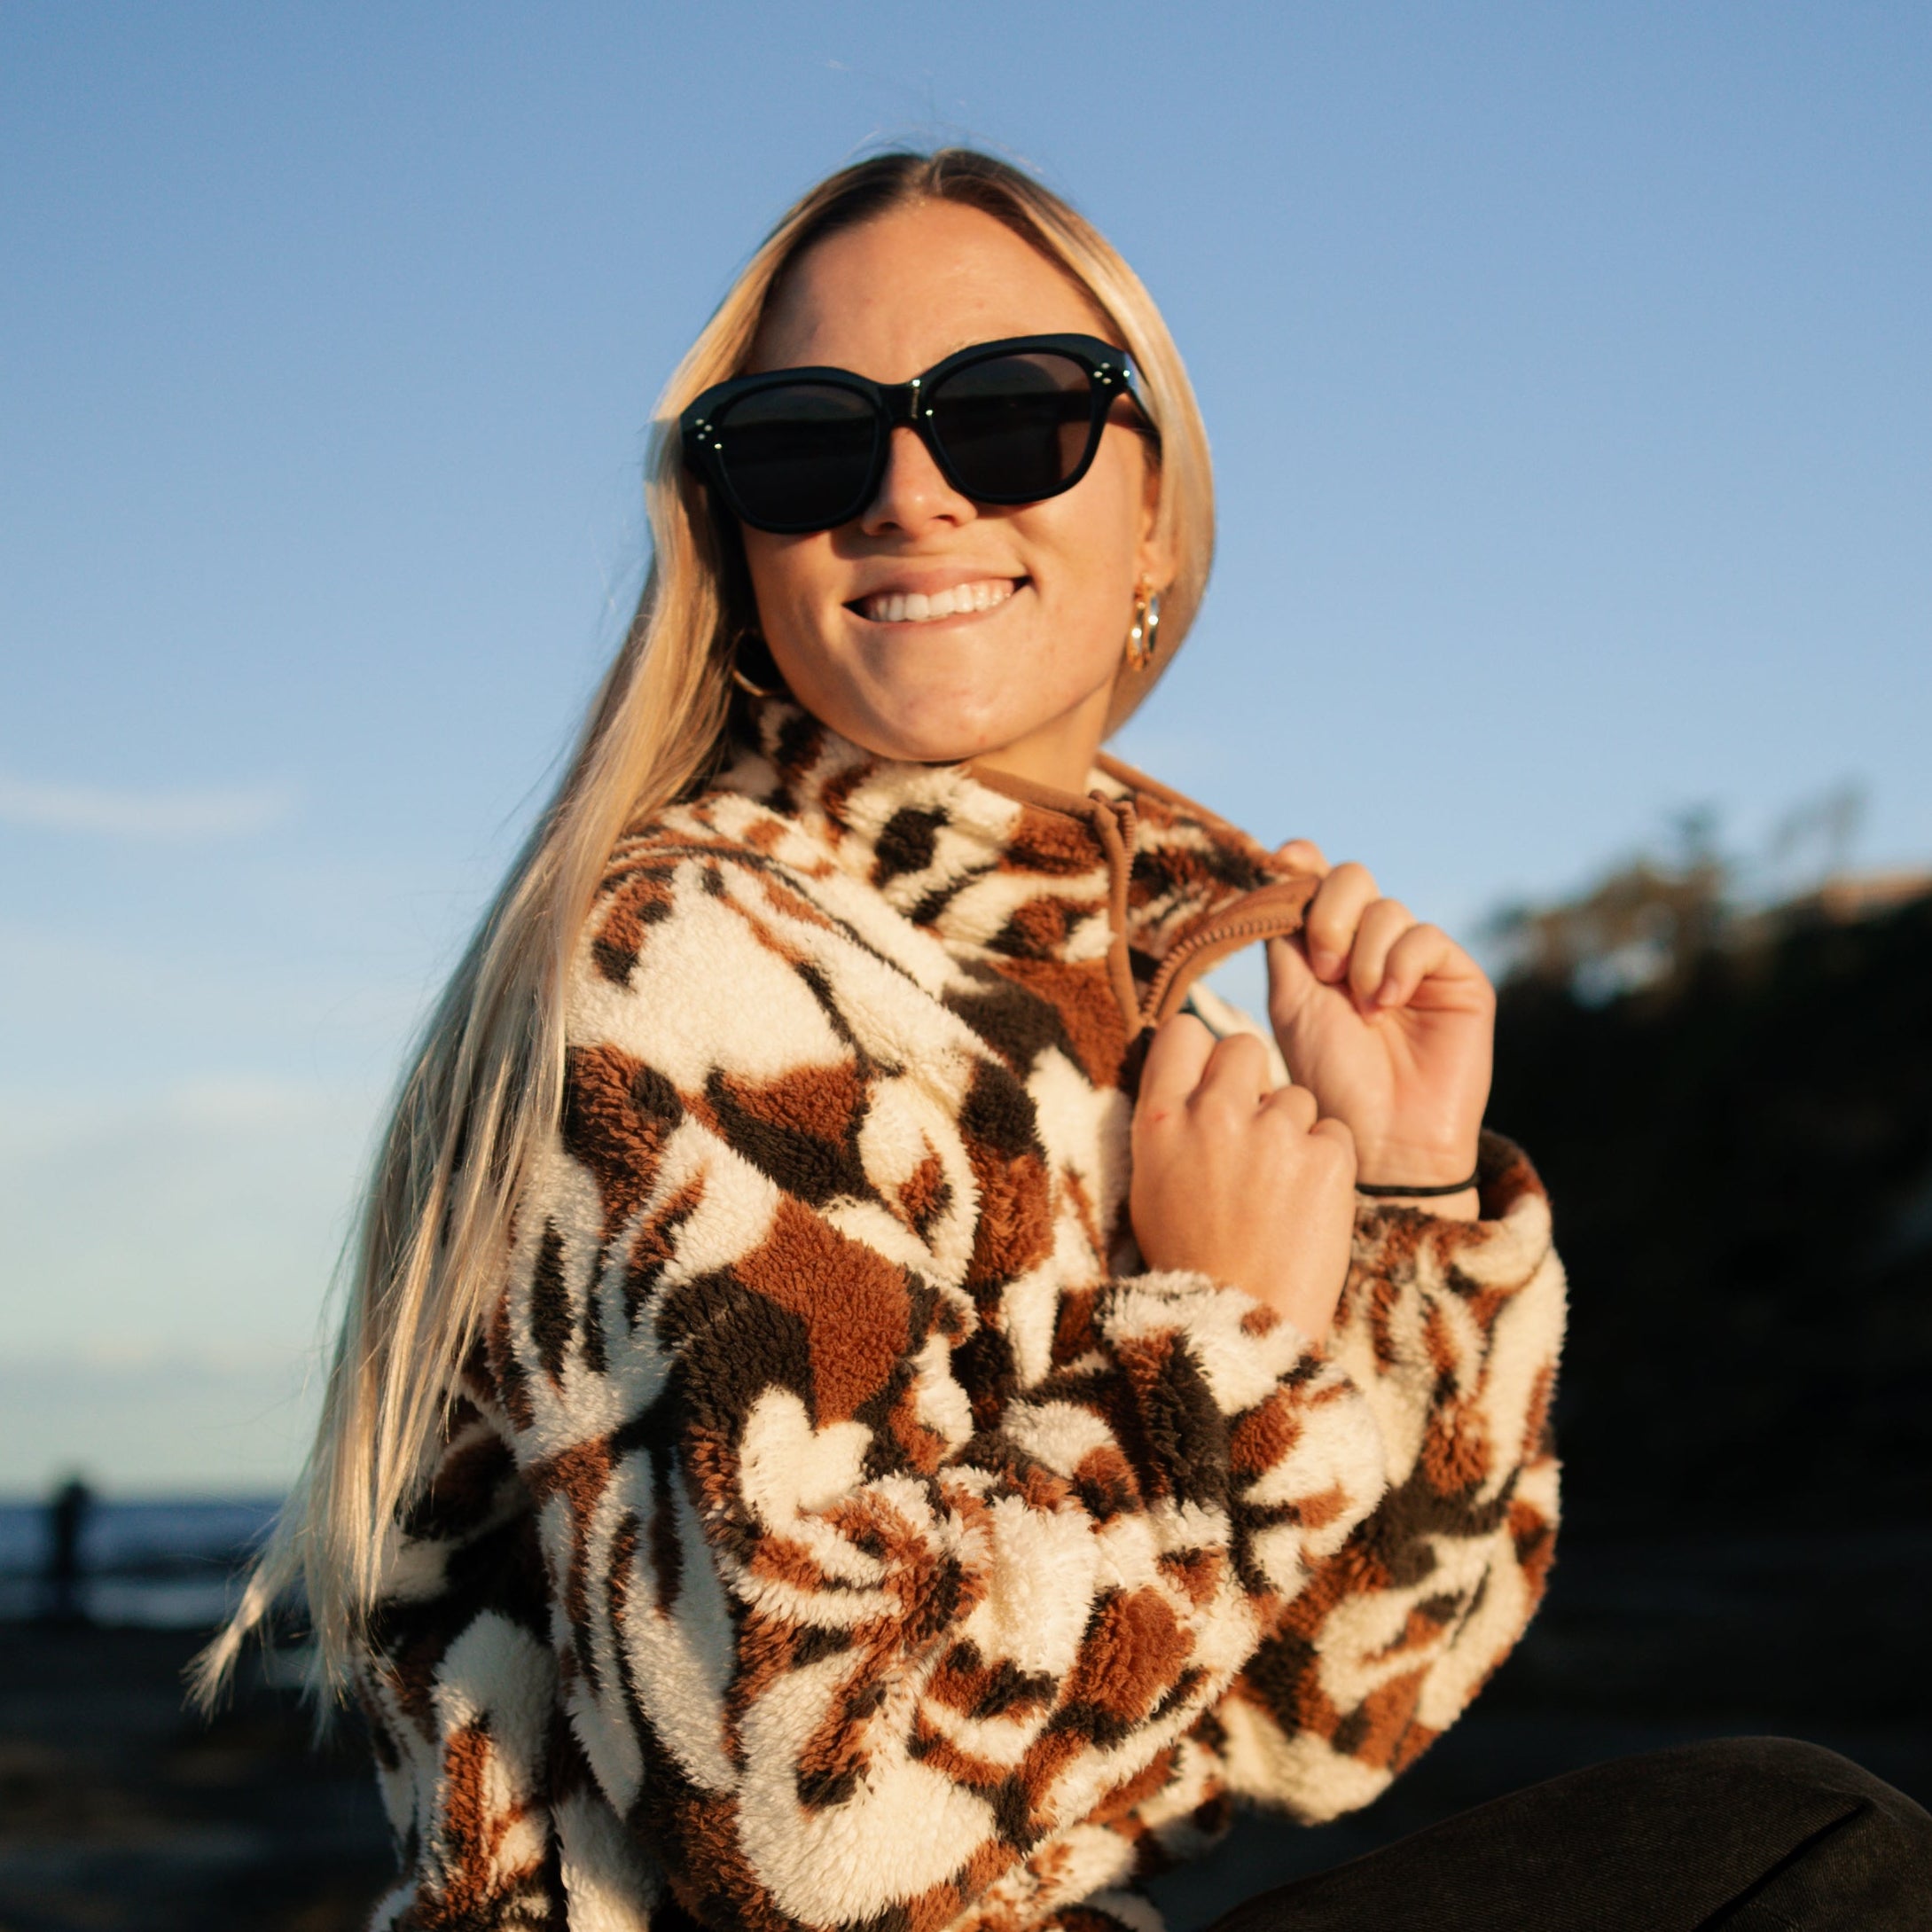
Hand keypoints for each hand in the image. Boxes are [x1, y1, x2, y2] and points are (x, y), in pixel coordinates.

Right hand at [1131, 1014, 1357, 1338]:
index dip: (1202, 1053)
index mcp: (1160, 1119)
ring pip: (1297, 1096)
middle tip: (1254, 1132)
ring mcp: (1274, 1134)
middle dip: (1253, 1080)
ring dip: (1294, 1131)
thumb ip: (1171, 1123)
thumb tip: (1195, 1080)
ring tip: (1279, 1191)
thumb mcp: (1151, 1184)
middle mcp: (1215, 1115)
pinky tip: (1307, 1206)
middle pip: (1245, 1046)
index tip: (1209, 1081)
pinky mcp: (1327, 1159)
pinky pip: (1335, 1134)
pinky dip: (1328, 1164)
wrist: (1239, 1328)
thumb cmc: (1190, 1261)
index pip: (1184, 1031)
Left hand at [1266, 844, 1493, 1215]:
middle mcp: (1369, 949)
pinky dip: (1400, 963)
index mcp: (1324, 951)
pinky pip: (1425, 937)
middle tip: (1323, 969)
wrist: (1384, 1137)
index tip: (1284, 861)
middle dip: (1330, 913)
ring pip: (1386, 909)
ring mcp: (1415, 962)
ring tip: (1363, 1006)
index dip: (1301, 864)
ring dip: (1364, 953)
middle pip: (1352, 879)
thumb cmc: (1330, 1077)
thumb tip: (1283, 863)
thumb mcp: (1293, 1000)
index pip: (1316, 882)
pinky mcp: (1457, 978)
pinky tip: (1389, 1003)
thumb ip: (1287, 935)